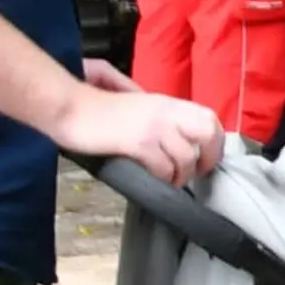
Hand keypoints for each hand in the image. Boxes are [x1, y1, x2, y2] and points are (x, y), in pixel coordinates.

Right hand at [53, 72, 222, 183]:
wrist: (69, 107)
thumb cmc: (97, 108)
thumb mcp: (136, 103)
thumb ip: (158, 113)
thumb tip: (175, 130)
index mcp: (167, 102)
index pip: (208, 118)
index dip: (215, 141)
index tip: (207, 157)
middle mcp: (166, 112)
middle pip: (207, 133)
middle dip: (208, 158)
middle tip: (196, 173)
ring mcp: (153, 127)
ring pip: (186, 156)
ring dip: (181, 175)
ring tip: (171, 181)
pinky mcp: (136, 142)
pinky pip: (163, 167)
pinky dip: (163, 178)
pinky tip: (155, 180)